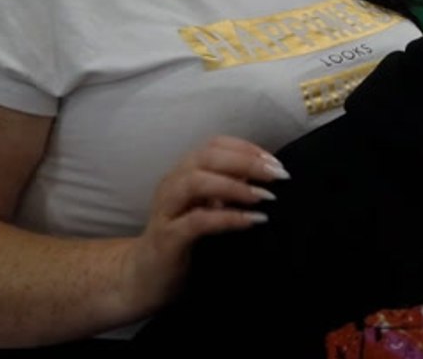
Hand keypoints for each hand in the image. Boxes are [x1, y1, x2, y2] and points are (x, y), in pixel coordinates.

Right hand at [121, 136, 287, 313]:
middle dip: (246, 162)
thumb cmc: (184, 239)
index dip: (247, 149)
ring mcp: (166, 209)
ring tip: (264, 196)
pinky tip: (252, 220)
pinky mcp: (167, 237)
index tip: (275, 162)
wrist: (145, 278)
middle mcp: (172, 184)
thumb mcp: (208, 208)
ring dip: (234, 186)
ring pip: (196, 182)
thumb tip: (266, 177)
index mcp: (183, 173)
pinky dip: (227, 217)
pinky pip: (197, 221)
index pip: (215, 145)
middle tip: (277, 176)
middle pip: (207, 157)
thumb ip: (229, 190)